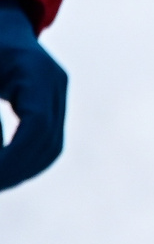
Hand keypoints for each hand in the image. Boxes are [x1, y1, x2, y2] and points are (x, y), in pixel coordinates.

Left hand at [0, 0, 67, 190]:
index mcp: (36, 72)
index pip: (36, 127)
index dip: (14, 158)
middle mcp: (54, 82)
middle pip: (49, 143)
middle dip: (18, 171)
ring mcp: (57, 90)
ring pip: (51, 146)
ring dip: (23, 169)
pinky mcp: (50, 98)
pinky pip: (46, 138)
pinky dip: (24, 156)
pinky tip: (1, 163)